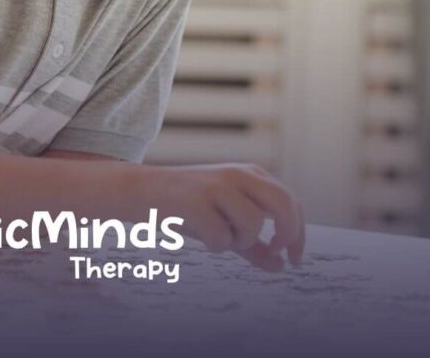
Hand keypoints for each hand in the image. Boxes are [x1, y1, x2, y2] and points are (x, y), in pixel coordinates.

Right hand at [148, 163, 305, 271]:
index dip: (299, 234)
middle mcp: (236, 175)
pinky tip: (198, 232)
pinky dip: (215, 245)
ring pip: (253, 224)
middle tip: (276, 252)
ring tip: (219, 236)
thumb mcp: (225, 222)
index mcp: (248, 174)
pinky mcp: (196, 200)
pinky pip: (222, 238)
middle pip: (283, 204)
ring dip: (239, 241)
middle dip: (288, 234)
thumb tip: (282, 266)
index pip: (290, 202)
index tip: (295, 260)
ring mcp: (216, 185)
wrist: (141, 190)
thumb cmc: (186, 208)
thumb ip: (254, 245)